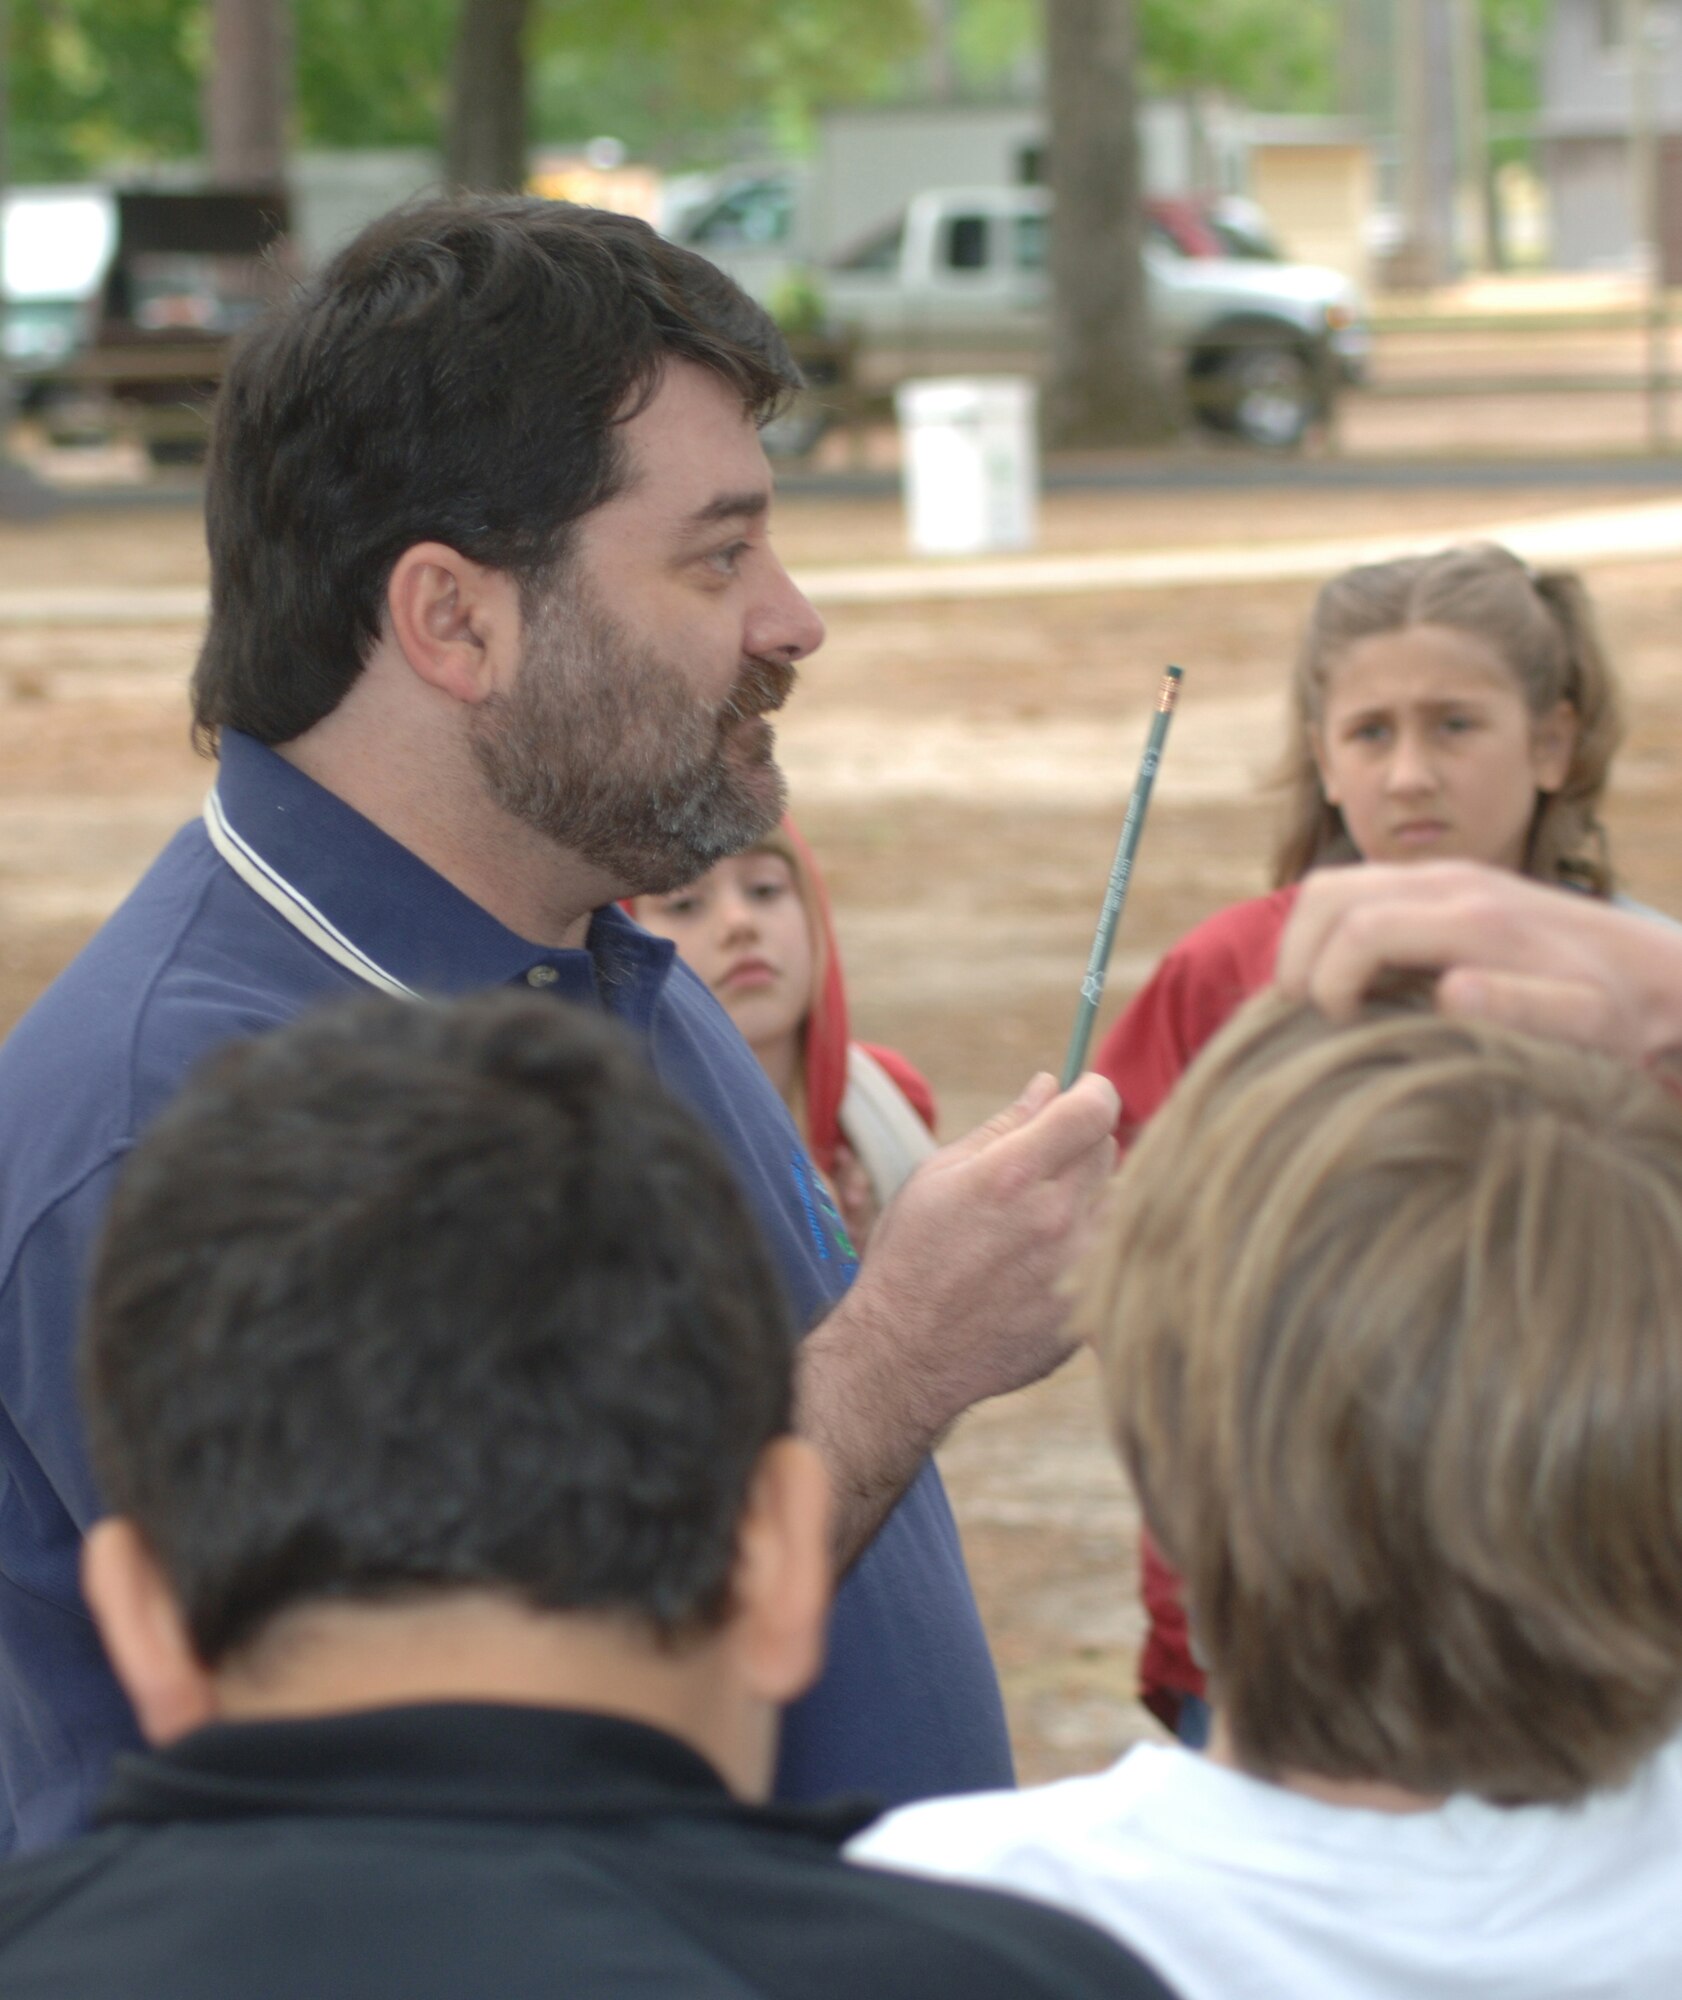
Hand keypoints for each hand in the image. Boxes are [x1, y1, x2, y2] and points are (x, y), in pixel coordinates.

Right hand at [798, 1070, 1118, 1566]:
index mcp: (1014, 1175)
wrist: (905, 1354)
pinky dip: (1094, 1247)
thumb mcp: (939, 1176)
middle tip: (1046, 1166)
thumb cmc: (910, 1257)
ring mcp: (1077, 1269)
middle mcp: (1055, 1218)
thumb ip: (1003, 1127)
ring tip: (1048, 1216)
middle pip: (1109, 1151)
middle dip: (1083, 1145)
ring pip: (1121, 1204)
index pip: (1095, 1108)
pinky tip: (1052, 1260)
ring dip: (1095, 1197)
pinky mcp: (1087, 1311)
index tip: (1084, 1095)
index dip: (1094, 1092)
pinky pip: (1114, 1257)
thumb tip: (1049, 1085)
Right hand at [1277, 862, 1681, 1063]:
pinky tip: (1347, 979)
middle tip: (1299, 1013)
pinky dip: (1330, 930)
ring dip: (1305, 939)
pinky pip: (1358, 891)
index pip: (1359, 930)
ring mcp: (1445, 876)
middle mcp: (1452, 882)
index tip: (1335, 1027)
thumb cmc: (1618, 1013)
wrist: (1655, 972)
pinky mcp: (1444, 885)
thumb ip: (1523, 1008)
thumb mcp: (1588, 1024)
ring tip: (1313, 998)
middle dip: (1296, 956)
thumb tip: (1452, 993)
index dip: (1326, 982)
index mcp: (1476, 918)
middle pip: (1329, 894)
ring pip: (1335, 885)